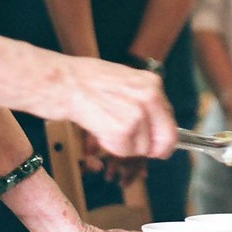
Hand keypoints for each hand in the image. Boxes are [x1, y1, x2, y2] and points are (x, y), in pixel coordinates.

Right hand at [54, 57, 175, 159]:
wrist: (61, 82)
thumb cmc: (84, 79)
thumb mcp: (123, 80)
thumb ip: (141, 99)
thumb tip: (154, 124)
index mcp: (151, 83)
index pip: (170, 120)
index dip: (162, 138)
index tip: (158, 146)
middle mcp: (149, 97)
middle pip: (166, 139)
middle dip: (152, 149)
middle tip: (136, 148)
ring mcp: (137, 114)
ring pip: (142, 148)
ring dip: (124, 145)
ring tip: (105, 126)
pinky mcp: (122, 130)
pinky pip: (125, 151)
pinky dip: (111, 147)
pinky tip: (99, 131)